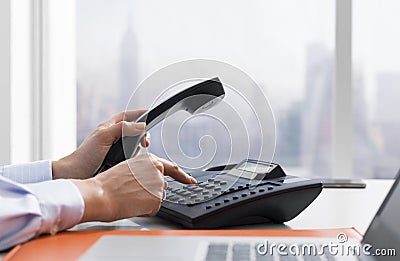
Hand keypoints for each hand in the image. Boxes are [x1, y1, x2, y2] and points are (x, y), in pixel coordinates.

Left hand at [53, 110, 150, 178]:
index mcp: (108, 128)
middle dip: (142, 134)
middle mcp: (113, 138)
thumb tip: (141, 125)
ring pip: (134, 146)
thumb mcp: (103, 137)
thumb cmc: (84, 156)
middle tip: (146, 142)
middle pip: (134, 131)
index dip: (138, 114)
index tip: (150, 113)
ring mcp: (115, 151)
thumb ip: (122, 128)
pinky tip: (134, 163)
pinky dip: (135, 159)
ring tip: (137, 154)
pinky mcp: (118, 163)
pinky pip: (132, 158)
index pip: (127, 116)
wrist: (75, 176)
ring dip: (138, 149)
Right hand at [70, 153, 196, 221]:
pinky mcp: (157, 200)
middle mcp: (158, 171)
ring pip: (156, 198)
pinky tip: (132, 204)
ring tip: (130, 196)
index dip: (183, 176)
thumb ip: (145, 170)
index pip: (172, 168)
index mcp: (151, 160)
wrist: (101, 195)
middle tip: (132, 192)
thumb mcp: (129, 167)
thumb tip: (153, 179)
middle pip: (161, 186)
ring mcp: (158, 186)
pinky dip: (144, 210)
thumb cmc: (109, 182)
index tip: (190, 180)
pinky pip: (153, 209)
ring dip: (147, 200)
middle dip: (151, 191)